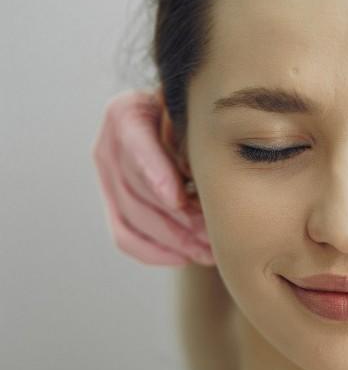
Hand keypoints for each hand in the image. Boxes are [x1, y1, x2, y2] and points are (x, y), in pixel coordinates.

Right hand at [92, 90, 213, 265]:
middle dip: (178, 220)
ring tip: (210, 250)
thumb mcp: (196, 112)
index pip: (136, 146)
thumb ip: (199, 130)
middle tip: (214, 236)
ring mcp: (107, 178)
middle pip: (137, 191)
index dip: (155, 175)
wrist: (173, 119)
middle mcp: (109, 147)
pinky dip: (154, 251)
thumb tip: (219, 162)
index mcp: (126, 115)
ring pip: (133, 218)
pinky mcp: (114, 203)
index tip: (177, 200)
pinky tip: (186, 258)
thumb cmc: (194, 114)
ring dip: (174, 240)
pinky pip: (125, 236)